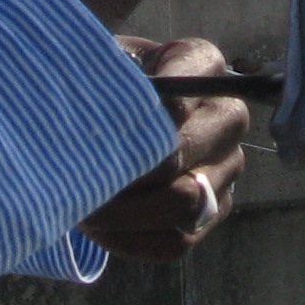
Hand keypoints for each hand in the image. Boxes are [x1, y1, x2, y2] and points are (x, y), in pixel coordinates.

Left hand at [82, 38, 247, 262]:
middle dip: (124, 175)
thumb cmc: (105, 83)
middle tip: (78, 182)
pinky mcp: (214, 210)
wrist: (114, 112)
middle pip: (181, 156)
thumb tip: (90, 121)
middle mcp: (227, 114)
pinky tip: (100, 228)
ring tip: (83, 207)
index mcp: (202, 63)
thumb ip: (103, 82)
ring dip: (125, 214)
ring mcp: (227, 166)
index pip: (173, 102)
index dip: (129, 130)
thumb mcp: (101, 66)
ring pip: (183, 204)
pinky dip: (132, 240)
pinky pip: (177, 241)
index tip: (88, 142)